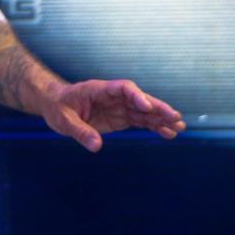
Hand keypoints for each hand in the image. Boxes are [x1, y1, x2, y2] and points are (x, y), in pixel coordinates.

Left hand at [41, 79, 185, 152]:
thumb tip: (96, 146)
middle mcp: (113, 97)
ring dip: (162, 119)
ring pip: (145, 112)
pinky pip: (141, 121)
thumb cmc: (58, 107)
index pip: (123, 88)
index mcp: (99, 90)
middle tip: (175, 117)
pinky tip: (168, 134)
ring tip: (179, 128)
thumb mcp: (63, 120)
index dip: (137, 96)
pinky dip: (155, 127)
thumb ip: (80, 131)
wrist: (55, 104)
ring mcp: (119, 107)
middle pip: (140, 99)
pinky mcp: (120, 118)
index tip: (147, 106)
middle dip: (158, 108)